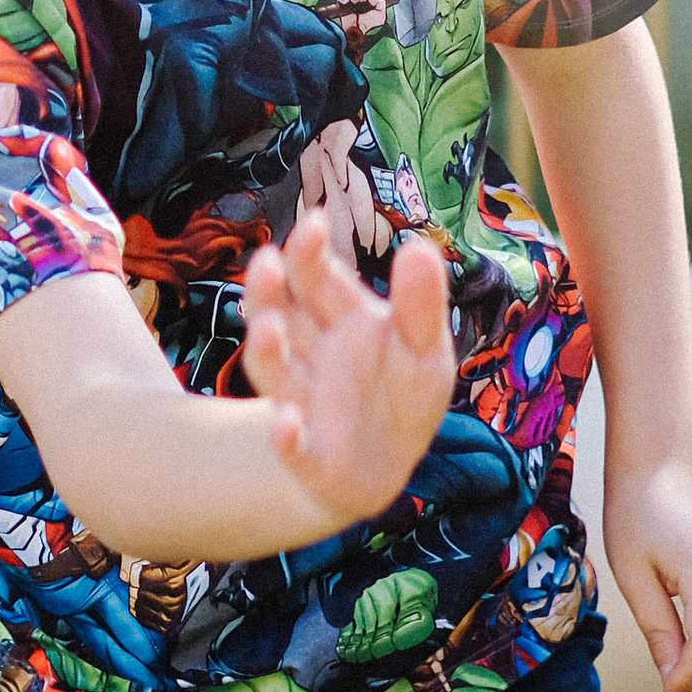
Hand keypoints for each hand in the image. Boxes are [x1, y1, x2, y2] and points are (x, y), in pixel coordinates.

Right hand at [239, 215, 453, 527]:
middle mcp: (311, 354)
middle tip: (267, 261)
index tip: (315, 223)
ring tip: (268, 329)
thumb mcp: (424, 347)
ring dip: (268, 352)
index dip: (310, 253)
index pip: (317, 279)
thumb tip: (418, 245)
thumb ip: (421, 303)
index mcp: (340, 318)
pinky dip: (285, 437)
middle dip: (272, 289)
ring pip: (276, 372)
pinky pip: (292, 447)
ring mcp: (304, 403)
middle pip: (283, 315)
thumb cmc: (402, 395)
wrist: (381, 468)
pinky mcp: (310, 456)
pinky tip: (285, 425)